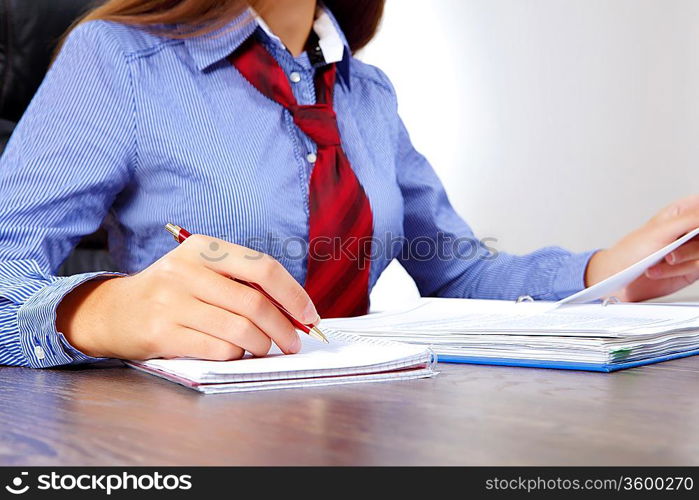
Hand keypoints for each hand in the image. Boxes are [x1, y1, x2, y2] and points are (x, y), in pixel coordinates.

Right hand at [57, 234, 319, 359]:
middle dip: (284, 328)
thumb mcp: (202, 272)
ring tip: (263, 348)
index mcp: (204, 248)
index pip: (263, 268)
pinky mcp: (162, 333)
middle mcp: (186, 270)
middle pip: (255, 304)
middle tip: (293, 342)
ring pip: (240, 330)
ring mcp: (172, 302)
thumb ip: (242, 282)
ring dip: (262, 345)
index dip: (293, 294)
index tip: (310, 316)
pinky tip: (235, 352)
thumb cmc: (172, 292)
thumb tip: (295, 311)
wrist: (113, 311)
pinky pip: (219, 349)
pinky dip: (236, 355)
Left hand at [585, 195, 698, 301]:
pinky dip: (680, 270)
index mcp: (685, 211)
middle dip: (691, 246)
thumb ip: (690, 219)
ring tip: (664, 260)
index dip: (698, 220)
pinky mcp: (694, 268)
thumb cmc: (631, 251)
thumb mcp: (661, 230)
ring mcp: (695, 248)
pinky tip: (659, 270)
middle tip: (673, 251)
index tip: (691, 232)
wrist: (619, 279)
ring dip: (684, 258)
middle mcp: (693, 229)